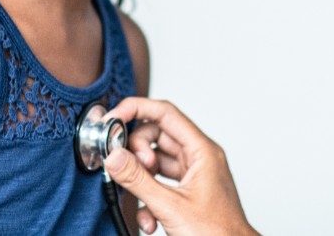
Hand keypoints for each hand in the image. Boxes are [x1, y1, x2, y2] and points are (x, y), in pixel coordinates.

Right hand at [105, 97, 257, 235]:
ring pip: (156, 162)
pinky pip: (160, 183)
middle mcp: (198, 158)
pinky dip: (149, 198)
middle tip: (126, 166)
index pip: (166, 114)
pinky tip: (148, 219)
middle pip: (157, 136)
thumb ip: (139, 180)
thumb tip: (114, 156)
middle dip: (137, 151)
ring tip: (139, 197)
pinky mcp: (187, 193)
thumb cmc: (219, 235)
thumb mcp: (171, 206)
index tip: (114, 117)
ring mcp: (193, 176)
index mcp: (202, 151)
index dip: (138, 110)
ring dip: (142, 179)